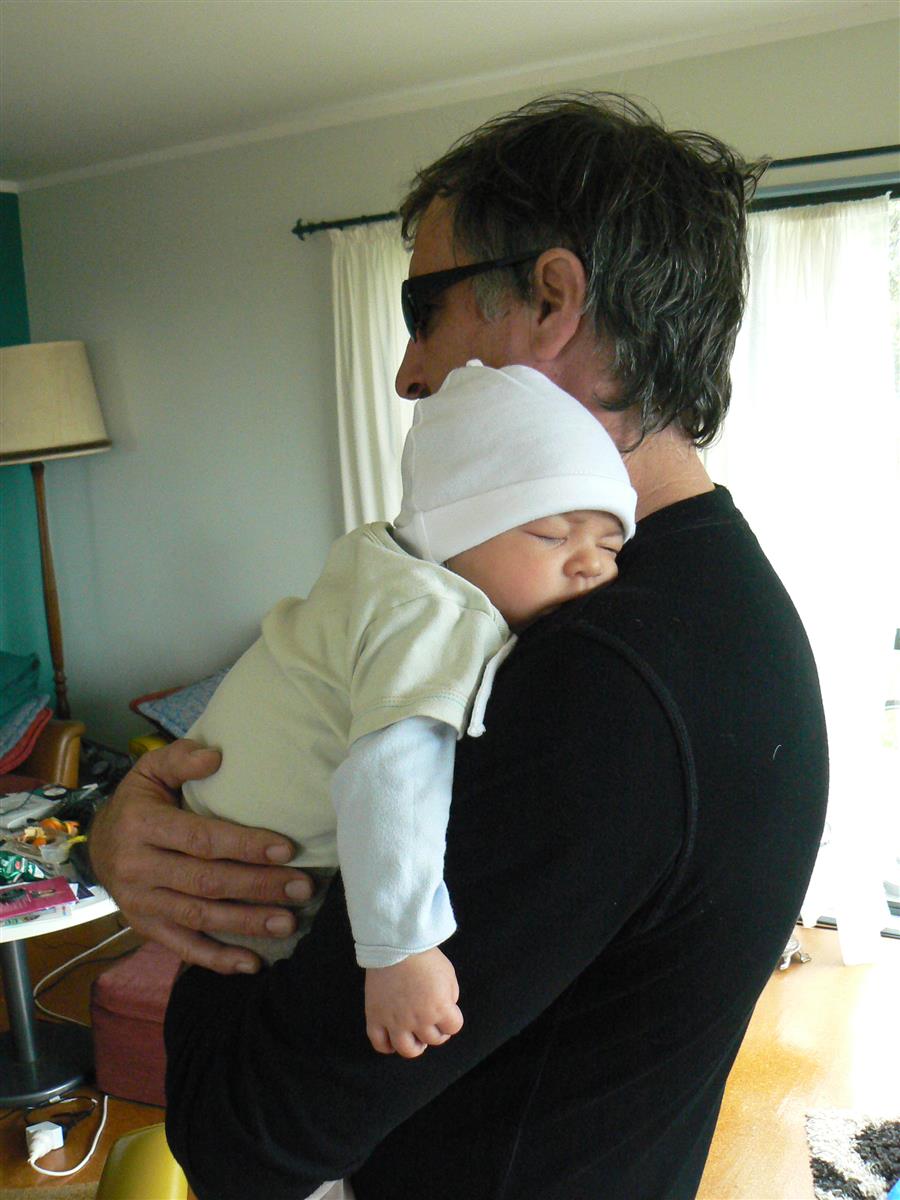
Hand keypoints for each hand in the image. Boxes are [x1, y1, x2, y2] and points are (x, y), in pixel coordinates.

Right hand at [88, 739, 314, 973]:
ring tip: (288, 923)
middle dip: (258, 886)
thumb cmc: (139, 802)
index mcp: (142, 825)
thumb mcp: (149, 770)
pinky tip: (251, 963)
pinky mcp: (145, 927)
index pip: (200, 838)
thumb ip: (179, 758)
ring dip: (247, 923)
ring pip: (199, 916)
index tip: (287, 849)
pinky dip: (216, 959)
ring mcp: (140, 903)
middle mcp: (138, 868)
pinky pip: (182, 947)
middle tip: (302, 888)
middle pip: (206, 881)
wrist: (96, 844)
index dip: (244, 845)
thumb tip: (215, 756)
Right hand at [365, 947, 463, 1058]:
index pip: (453, 1028)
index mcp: (439, 1008)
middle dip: (435, 1031)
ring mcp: (395, 1021)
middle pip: (432, 1039)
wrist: (396, 944)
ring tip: (414, 1036)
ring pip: (408, 1050)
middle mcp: (418, 1020)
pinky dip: (387, 1046)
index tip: (447, 1012)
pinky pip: (380, 1043)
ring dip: (415, 1045)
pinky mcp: (376, 1017)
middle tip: (430, 1021)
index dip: (451, 1020)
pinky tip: (393, 1039)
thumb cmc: (424, 956)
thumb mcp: (449, 974)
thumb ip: (450, 996)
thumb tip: (445, 1009)